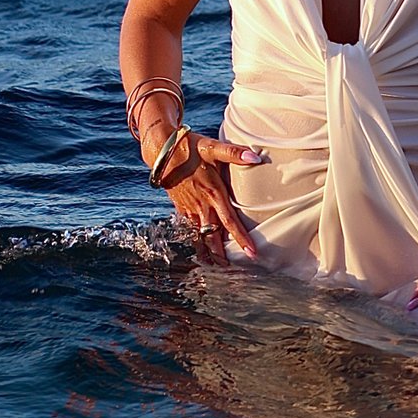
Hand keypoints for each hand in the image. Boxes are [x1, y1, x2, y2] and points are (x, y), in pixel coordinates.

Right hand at [151, 128, 267, 263]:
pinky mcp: (182, 207)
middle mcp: (202, 204)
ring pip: (201, 235)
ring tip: (217, 266)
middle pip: (214, 236)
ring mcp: (190, 207)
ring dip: (209, 252)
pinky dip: (197, 241)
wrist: (161, 150)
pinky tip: (202, 248)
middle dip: (222, 255)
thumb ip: (234, 153)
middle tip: (232, 271)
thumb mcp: (213, 147)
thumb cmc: (190, 147)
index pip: (230, 221)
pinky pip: (191, 228)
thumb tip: (256, 157)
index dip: (241, 238)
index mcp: (213, 193)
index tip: (252, 253)